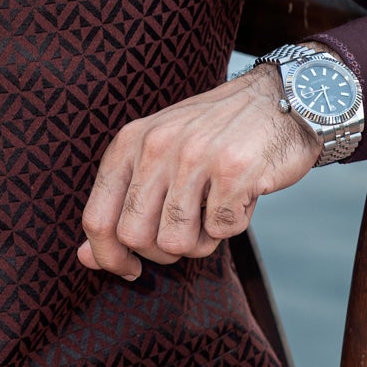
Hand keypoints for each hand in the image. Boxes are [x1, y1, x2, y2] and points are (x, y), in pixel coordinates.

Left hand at [78, 65, 318, 276]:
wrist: (281, 98)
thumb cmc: (214, 136)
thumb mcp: (158, 154)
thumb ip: (123, 202)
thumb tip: (84, 259)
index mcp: (130, 142)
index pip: (97, 218)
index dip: (108, 256)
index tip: (129, 268)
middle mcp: (156, 147)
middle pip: (135, 237)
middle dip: (160, 251)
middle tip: (186, 233)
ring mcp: (195, 158)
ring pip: (176, 242)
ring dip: (200, 242)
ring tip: (214, 214)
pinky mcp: (234, 171)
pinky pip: (221, 231)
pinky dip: (233, 225)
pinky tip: (241, 197)